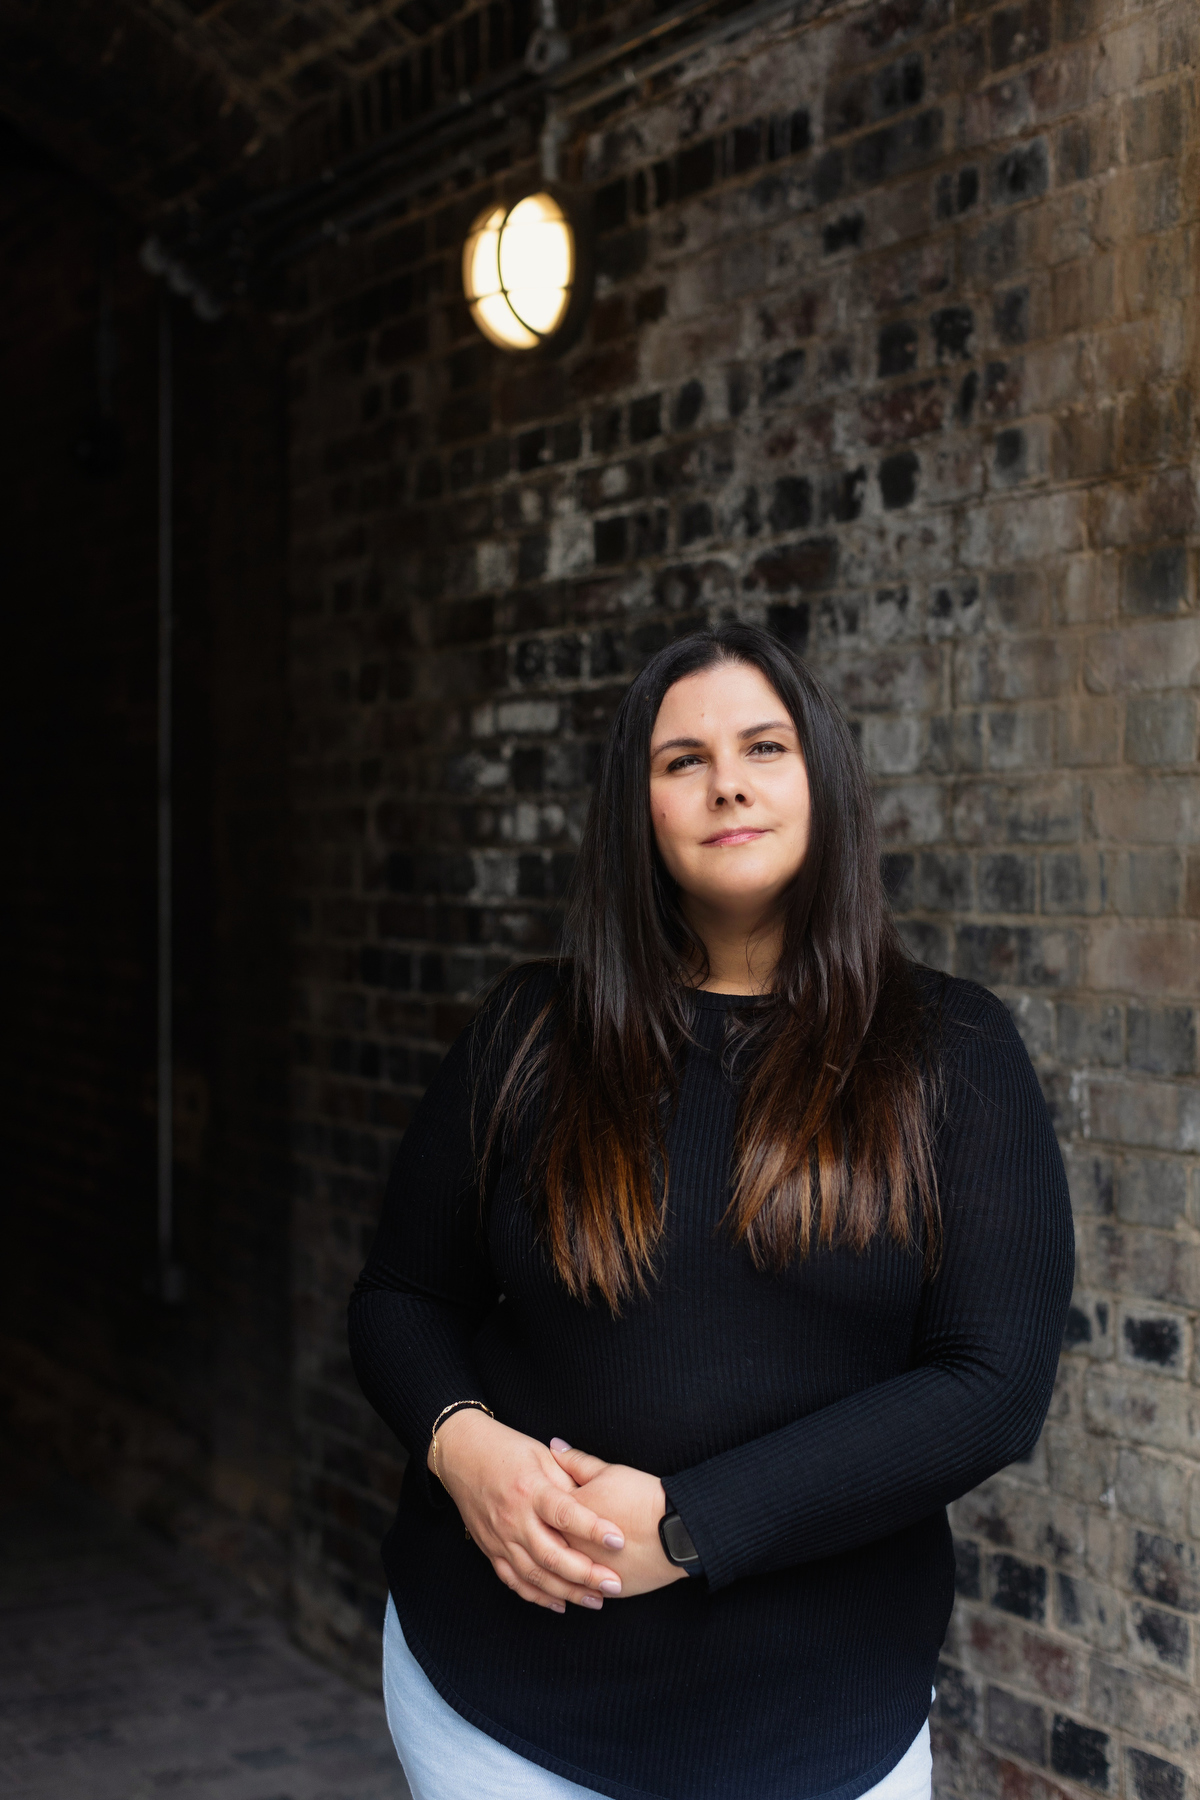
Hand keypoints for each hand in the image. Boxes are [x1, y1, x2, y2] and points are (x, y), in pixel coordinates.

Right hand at [429, 1409, 626, 1614]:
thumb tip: (597, 1506)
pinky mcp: (490, 1549)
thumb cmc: (507, 1449)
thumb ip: (568, 1481)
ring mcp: (499, 1537)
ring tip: (596, 1600)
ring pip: (535, 1575)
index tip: (619, 1540)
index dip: (593, 1529)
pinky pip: (514, 1580)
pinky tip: (560, 1604)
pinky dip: (537, 1596)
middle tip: (614, 1585)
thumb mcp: (541, 1455)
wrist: (461, 1453)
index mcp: (530, 1490)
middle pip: (552, 1555)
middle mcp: (514, 1518)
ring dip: (567, 1592)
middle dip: (586, 1575)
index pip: (565, 1514)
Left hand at [549, 1441, 688, 1597]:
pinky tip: (576, 1584)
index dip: (540, 1507)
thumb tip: (554, 1446)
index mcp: (566, 1513)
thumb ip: (575, 1461)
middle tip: (538, 1537)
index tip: (541, 1504)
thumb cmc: (642, 1496)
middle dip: (541, 1542)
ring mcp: (588, 1571)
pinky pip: (586, 1592)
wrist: (675, 1529)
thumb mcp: (608, 1471)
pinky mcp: (608, 1590)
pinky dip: (578, 1588)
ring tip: (559, 1564)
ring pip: (562, 1576)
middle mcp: (571, 1545)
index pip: (541, 1510)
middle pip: (546, 1545)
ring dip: (556, 1572)